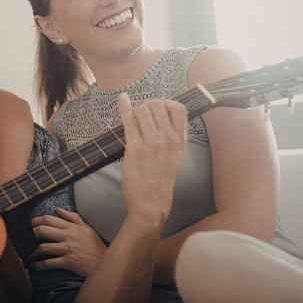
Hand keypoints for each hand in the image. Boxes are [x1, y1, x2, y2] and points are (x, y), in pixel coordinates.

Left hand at [30, 208, 106, 276]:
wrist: (105, 263)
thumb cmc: (95, 245)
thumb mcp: (87, 228)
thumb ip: (72, 217)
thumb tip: (57, 209)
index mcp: (71, 227)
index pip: (48, 219)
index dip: (35, 221)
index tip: (29, 224)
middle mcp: (67, 236)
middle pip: (42, 231)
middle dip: (30, 233)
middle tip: (24, 238)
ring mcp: (67, 249)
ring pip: (43, 247)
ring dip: (32, 251)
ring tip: (27, 254)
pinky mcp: (68, 262)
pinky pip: (49, 263)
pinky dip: (39, 265)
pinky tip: (34, 266)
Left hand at [119, 93, 186, 226]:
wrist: (151, 203)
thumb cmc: (162, 181)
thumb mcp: (176, 157)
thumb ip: (174, 137)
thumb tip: (167, 118)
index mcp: (179, 141)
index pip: (179, 109)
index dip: (167, 103)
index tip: (159, 109)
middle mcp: (167, 139)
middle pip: (158, 105)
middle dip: (148, 105)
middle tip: (143, 115)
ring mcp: (150, 142)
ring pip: (142, 110)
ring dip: (136, 111)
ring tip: (134, 120)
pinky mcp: (134, 147)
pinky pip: (128, 120)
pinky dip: (124, 107)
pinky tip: (122, 99)